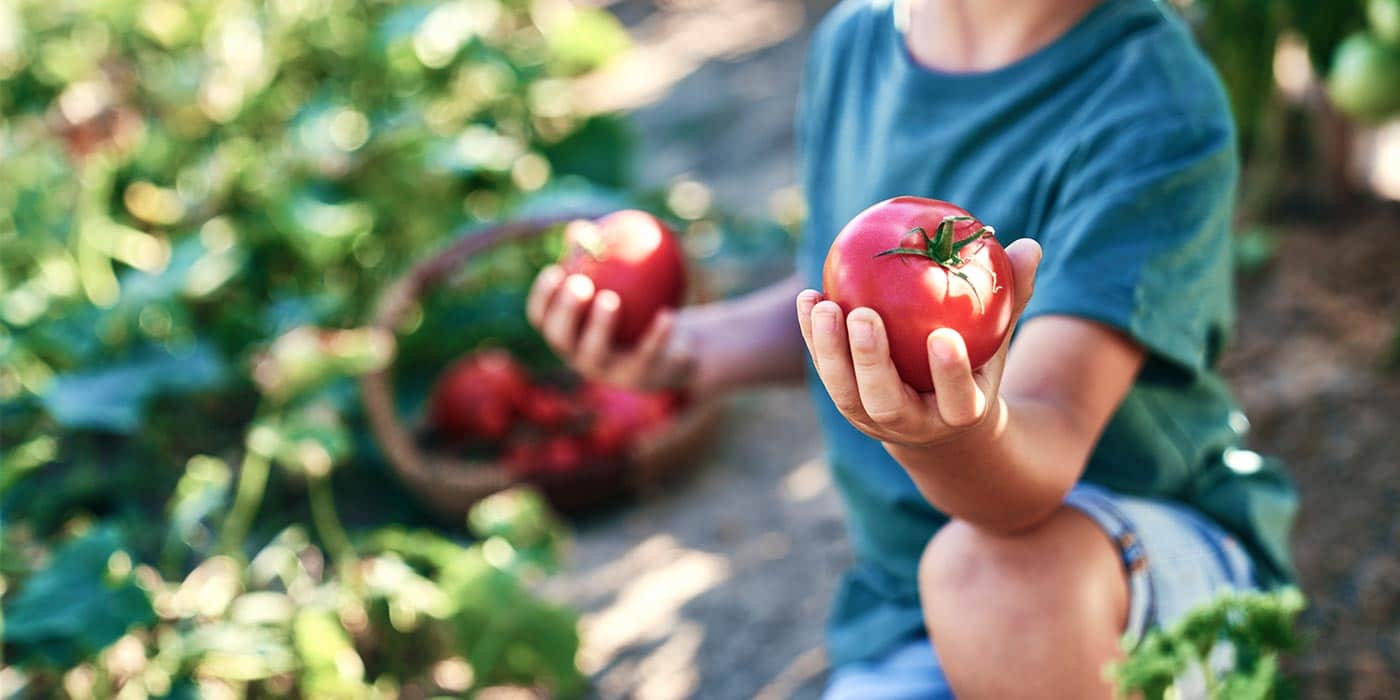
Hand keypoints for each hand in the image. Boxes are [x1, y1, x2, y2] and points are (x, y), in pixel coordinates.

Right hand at [526, 265, 694, 391]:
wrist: (677, 350)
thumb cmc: (640, 307)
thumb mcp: (623, 282)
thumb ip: (599, 257)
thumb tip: (580, 227)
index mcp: (569, 334)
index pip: (542, 318)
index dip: (542, 297)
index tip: (555, 270)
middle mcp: (581, 357)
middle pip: (561, 338)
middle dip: (565, 312)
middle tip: (579, 284)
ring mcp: (610, 372)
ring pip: (598, 353)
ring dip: (600, 326)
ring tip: (611, 299)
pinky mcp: (642, 378)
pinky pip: (648, 356)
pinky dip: (656, 336)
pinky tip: (666, 314)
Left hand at [795, 239, 1041, 447]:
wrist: (940, 421)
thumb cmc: (976, 362)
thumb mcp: (999, 336)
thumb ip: (1014, 295)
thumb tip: (1030, 245)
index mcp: (959, 413)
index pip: (957, 400)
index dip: (949, 373)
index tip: (942, 337)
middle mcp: (913, 424)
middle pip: (886, 401)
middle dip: (871, 361)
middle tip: (863, 315)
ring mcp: (873, 420)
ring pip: (845, 393)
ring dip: (830, 350)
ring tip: (825, 305)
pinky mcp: (846, 404)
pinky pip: (825, 371)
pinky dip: (813, 338)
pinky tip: (808, 298)